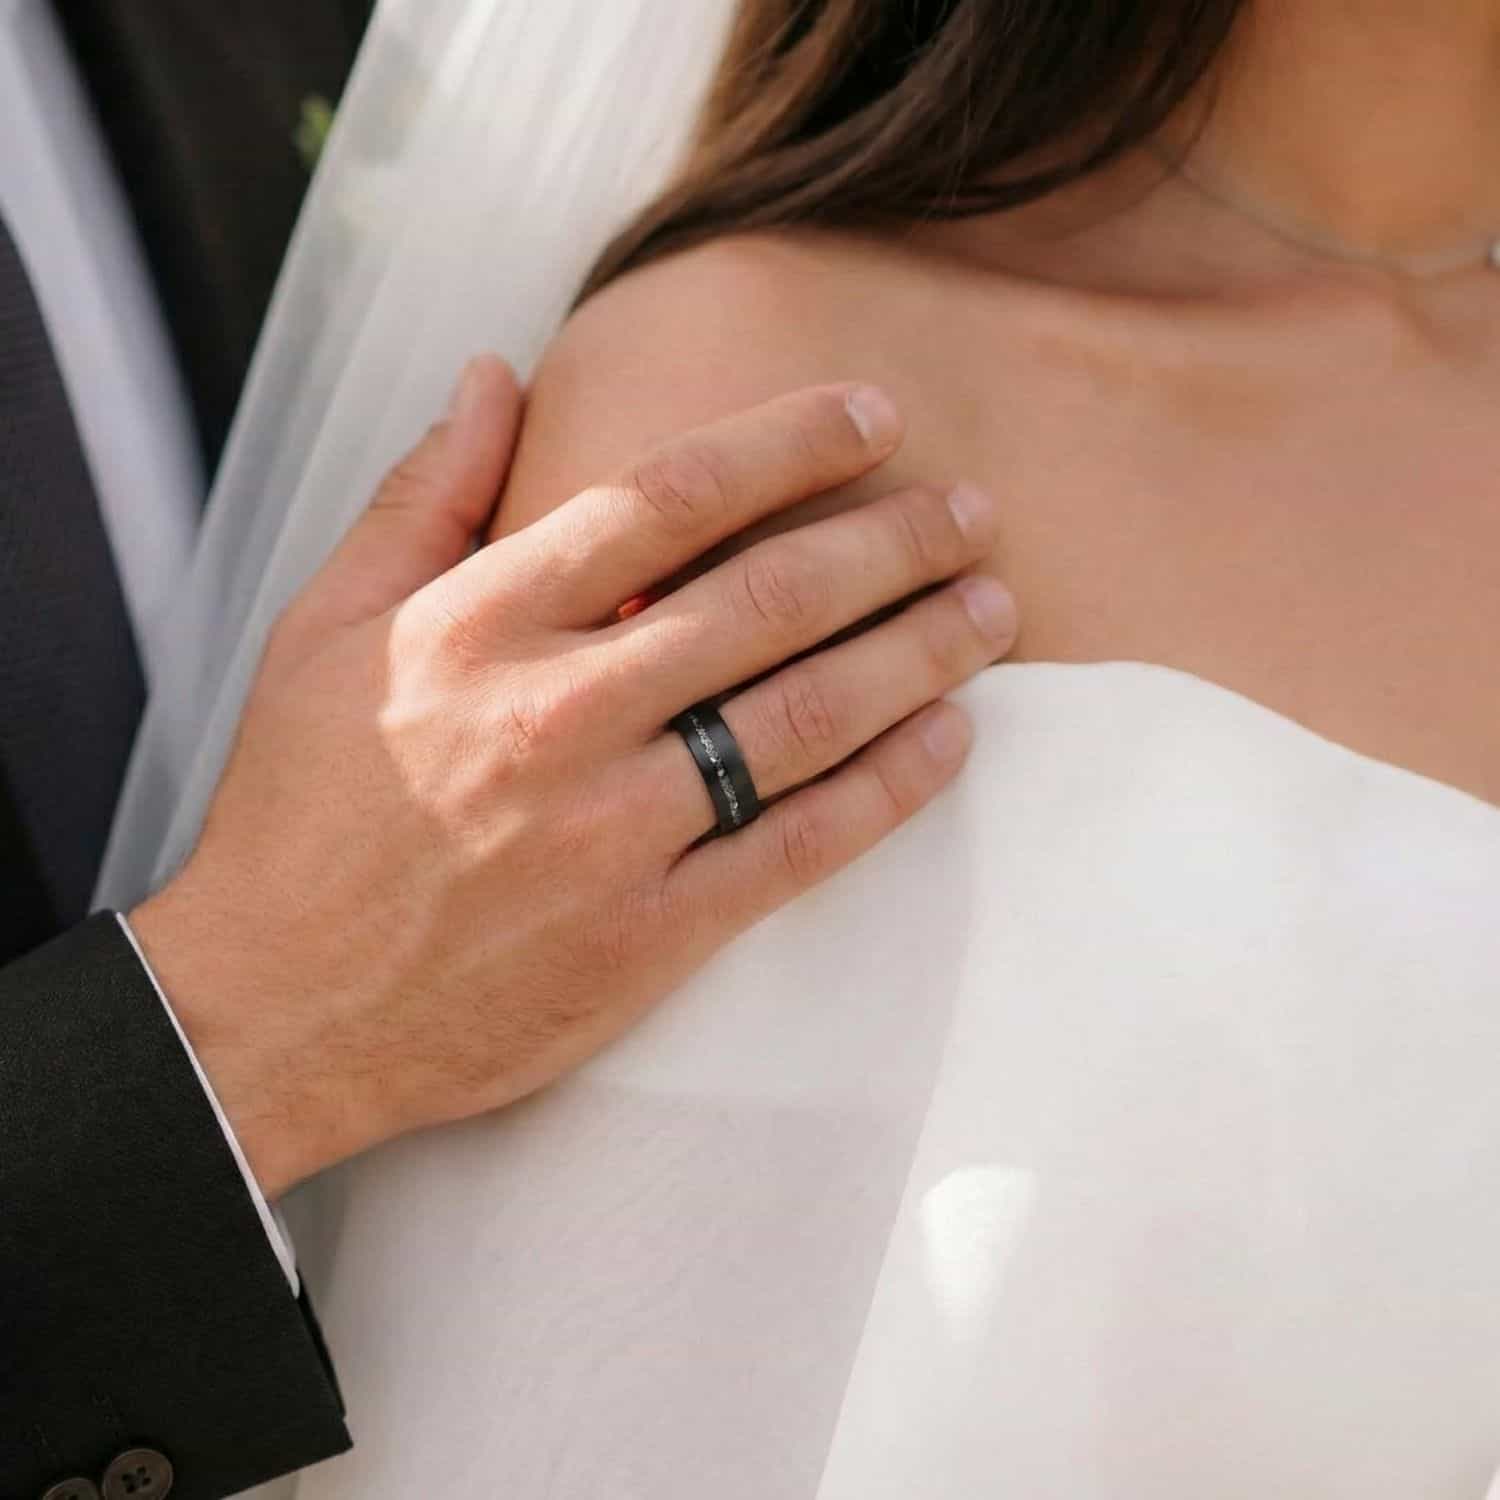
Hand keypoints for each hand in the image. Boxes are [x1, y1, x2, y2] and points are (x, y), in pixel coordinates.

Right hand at [131, 358, 1016, 1198]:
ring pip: (805, 719)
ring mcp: (612, 832)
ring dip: (917, 654)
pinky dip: (886, 789)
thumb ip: (422, 496)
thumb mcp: (323, 629)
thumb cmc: (300, 810)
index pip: (668, 497)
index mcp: (481, 626)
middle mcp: (559, 715)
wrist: (277, 1008)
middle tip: (975, 513)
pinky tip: (948, 740)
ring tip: (992, 613)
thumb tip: (495, 373)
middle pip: (769, 600)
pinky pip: (797, 849)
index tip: (873, 417)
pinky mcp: (649, 936)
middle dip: (893, 544)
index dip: (790, 443)